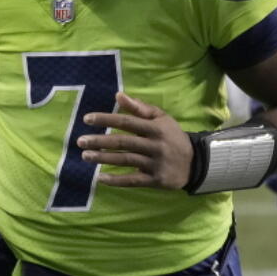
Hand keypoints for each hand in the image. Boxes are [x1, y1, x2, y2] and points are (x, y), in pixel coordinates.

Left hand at [78, 91, 193, 189]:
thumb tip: (117, 95)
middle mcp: (155, 145)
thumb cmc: (172, 136)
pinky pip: (132, 180)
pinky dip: (116, 180)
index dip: (106, 119)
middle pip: (123, 142)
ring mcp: (155, 164)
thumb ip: (139, 108)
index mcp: (156, 128)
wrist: (196, 162)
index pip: (127, 122)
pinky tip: (100, 178)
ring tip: (85, 156)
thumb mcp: (161, 118)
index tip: (86, 119)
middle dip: (100, 141)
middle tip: (80, 141)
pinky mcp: (155, 180)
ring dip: (103, 158)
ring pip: (125, 160)